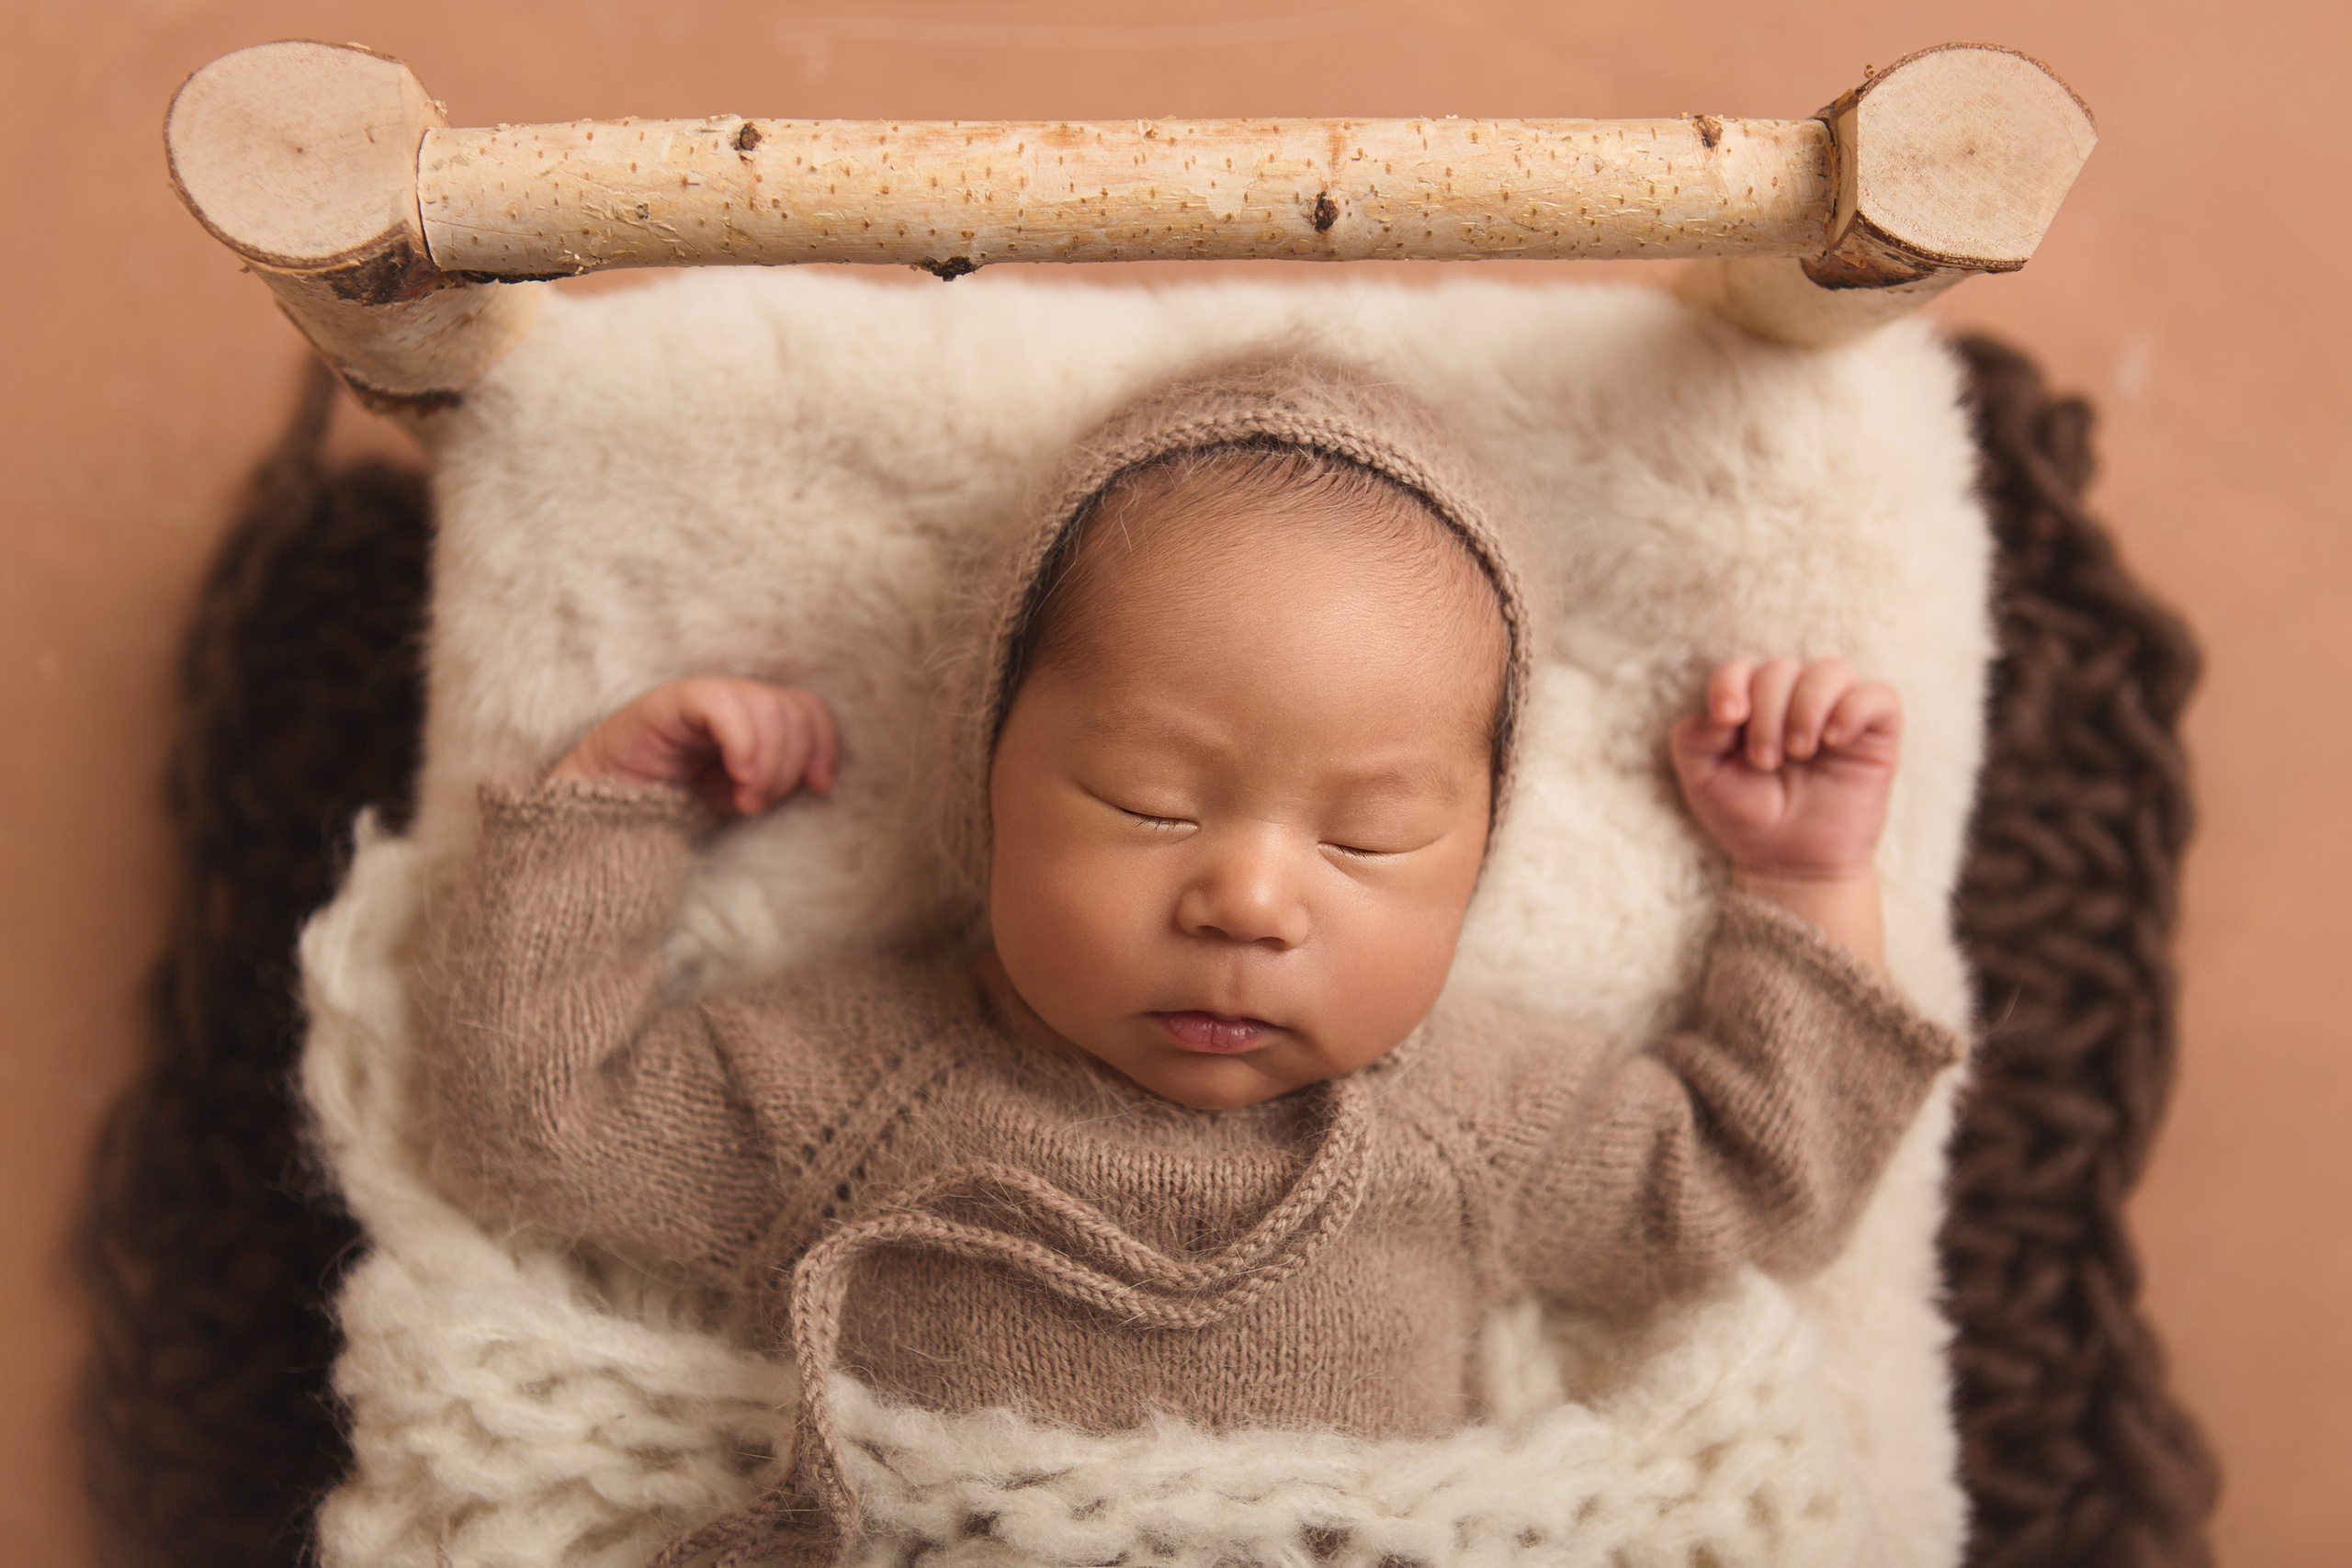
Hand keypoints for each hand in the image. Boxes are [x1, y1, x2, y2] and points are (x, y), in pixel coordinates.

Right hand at [549, 678, 838, 817]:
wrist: (604, 821)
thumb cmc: (674, 810)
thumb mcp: (739, 797)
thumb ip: (778, 778)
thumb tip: (824, 780)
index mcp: (751, 719)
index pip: (806, 707)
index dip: (823, 743)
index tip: (820, 787)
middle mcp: (730, 701)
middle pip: (791, 708)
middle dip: (789, 763)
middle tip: (759, 801)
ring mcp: (700, 698)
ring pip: (765, 705)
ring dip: (767, 762)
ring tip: (745, 799)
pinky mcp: (670, 702)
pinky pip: (722, 703)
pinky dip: (743, 742)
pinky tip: (737, 776)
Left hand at [1669, 658, 1900, 883]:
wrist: (1791, 862)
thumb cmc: (1747, 817)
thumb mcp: (1702, 780)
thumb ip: (1694, 737)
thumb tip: (1725, 708)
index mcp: (1751, 705)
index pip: (1739, 668)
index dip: (1730, 683)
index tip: (1727, 718)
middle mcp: (1794, 700)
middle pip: (1780, 669)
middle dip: (1767, 712)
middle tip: (1765, 761)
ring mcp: (1837, 712)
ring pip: (1831, 670)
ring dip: (1807, 707)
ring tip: (1799, 751)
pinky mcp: (1876, 732)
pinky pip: (1879, 695)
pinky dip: (1853, 710)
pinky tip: (1834, 741)